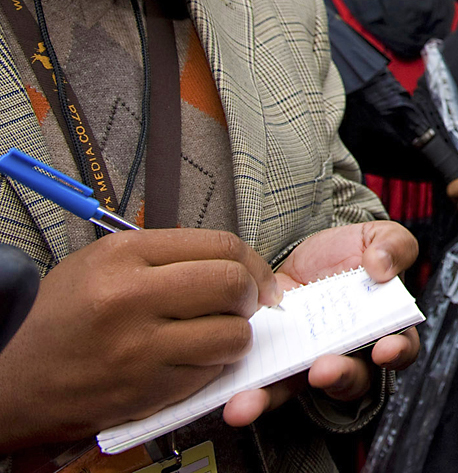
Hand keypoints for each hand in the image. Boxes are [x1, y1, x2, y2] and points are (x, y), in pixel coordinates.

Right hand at [0, 229, 278, 449]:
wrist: (11, 376)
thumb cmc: (58, 317)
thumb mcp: (101, 263)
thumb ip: (164, 256)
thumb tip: (228, 260)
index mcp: (124, 254)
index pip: (220, 244)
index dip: (250, 261)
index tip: (256, 275)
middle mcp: (132, 296)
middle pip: (232, 284)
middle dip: (252, 295)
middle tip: (246, 305)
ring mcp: (140, 347)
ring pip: (232, 334)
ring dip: (237, 336)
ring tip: (218, 334)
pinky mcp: (146, 389)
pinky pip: (210, 372)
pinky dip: (213, 366)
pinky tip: (192, 360)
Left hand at [222, 221, 419, 425]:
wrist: (305, 253)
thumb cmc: (352, 252)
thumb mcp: (380, 237)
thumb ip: (394, 247)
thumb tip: (381, 266)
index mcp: (385, 327)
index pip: (400, 347)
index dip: (396, 351)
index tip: (384, 348)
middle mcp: (351, 353)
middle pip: (353, 379)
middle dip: (340, 377)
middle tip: (323, 369)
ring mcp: (311, 360)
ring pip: (299, 388)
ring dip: (276, 398)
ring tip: (252, 402)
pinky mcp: (277, 361)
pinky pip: (265, 384)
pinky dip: (249, 393)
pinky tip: (232, 397)